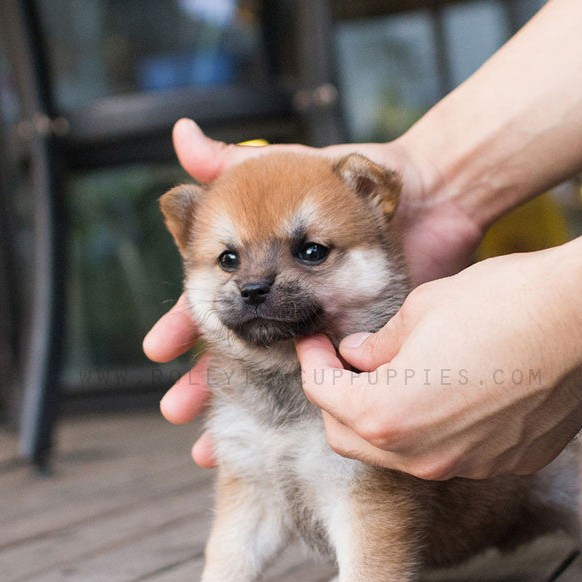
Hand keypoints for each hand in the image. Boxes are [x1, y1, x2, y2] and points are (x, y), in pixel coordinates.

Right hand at [143, 119, 484, 466]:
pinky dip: (304, 410)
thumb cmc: (352, 172)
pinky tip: (285, 440)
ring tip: (211, 446)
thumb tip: (179, 135)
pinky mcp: (354, 338)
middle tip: (174, 413)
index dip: (180, 326)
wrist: (423, 192)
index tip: (157, 352)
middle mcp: (281, 298)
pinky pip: (326, 380)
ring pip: (270, 373)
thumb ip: (233, 158)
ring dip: (239, 407)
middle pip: (230, 347)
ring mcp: (316, 322)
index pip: (211, 302)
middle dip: (199, 381)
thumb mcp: (285, 165)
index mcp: (258, 262)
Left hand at [295, 238, 581, 478]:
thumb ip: (380, 344)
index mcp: (390, 413)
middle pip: (355, 439)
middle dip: (341, 400)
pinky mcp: (513, 461)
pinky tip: (459, 386)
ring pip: (407, 451)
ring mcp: (473, 465)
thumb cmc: (505, 298)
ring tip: (399, 371)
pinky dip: (443, 426)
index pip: (325, 398)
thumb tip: (359, 357)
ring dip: (391, 417)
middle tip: (344, 362)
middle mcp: (427, 455)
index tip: (314, 343)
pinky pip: (459, 451)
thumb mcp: (423, 307)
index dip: (313, 365)